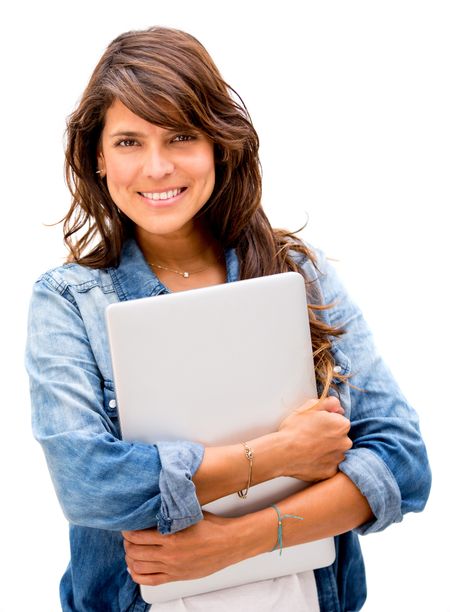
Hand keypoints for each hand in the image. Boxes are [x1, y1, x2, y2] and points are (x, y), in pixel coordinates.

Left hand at [123, 513, 243, 585]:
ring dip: (130, 558)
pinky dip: (137, 575)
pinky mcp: (176, 577)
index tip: (127, 527)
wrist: (229, 544)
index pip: (137, 536)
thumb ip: (170, 514)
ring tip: (131, 550)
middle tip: (127, 538)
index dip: (127, 531)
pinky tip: (134, 568)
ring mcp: (172, 568)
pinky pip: (150, 581)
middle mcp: (168, 555)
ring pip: (139, 567)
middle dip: (127, 544)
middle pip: (134, 552)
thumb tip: (155, 507)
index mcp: (170, 537)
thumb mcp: (189, 514)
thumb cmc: (212, 527)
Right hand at [276, 396, 351, 480]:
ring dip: (326, 450)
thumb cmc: (295, 428)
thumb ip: (328, 403)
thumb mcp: (309, 407)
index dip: (328, 422)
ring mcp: (338, 459)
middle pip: (340, 438)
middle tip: (312, 436)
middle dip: (329, 437)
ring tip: (309, 448)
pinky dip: (322, 463)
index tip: (317, 424)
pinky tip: (310, 458)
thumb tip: (337, 405)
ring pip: (335, 452)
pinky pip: (329, 465)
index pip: (340, 422)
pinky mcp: (330, 472)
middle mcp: (345, 443)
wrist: (283, 452)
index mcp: (342, 425)